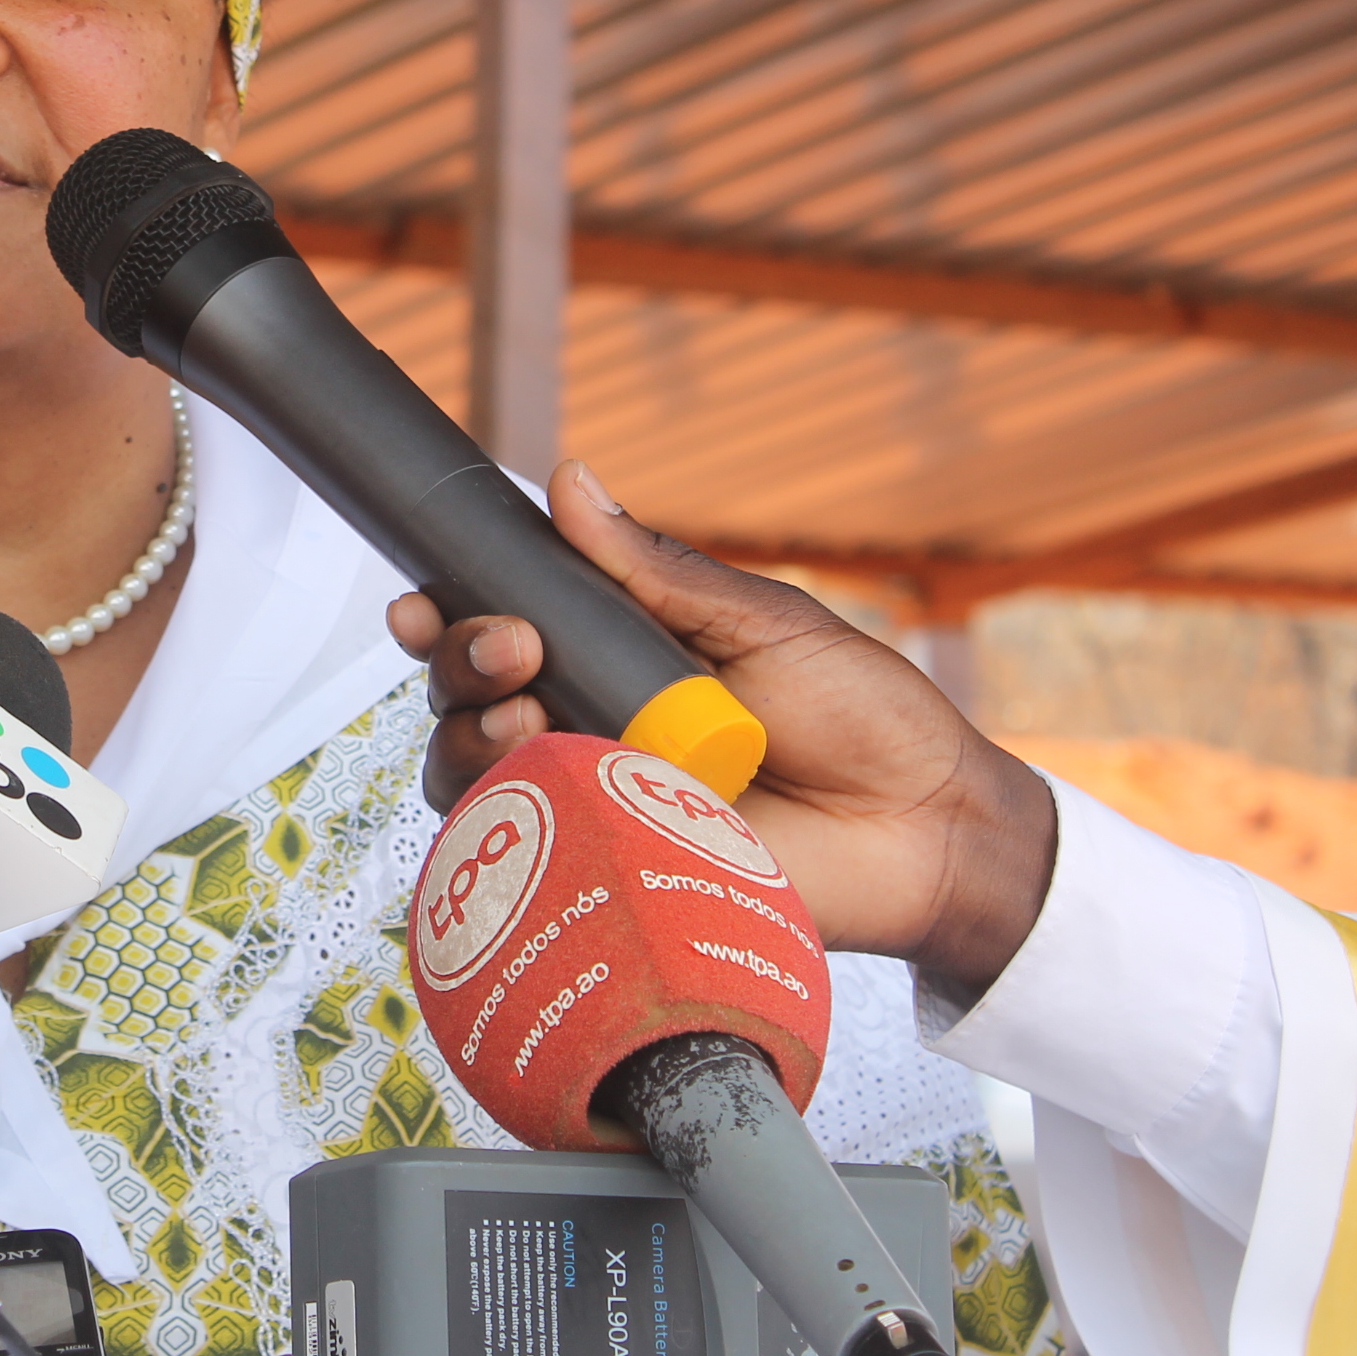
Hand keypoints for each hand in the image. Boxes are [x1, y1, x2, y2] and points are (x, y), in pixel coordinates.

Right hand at [389, 461, 1057, 1000]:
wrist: (929, 828)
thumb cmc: (863, 718)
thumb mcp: (762, 622)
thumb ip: (657, 570)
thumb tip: (570, 481)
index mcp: (613, 658)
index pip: (499, 630)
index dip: (447, 616)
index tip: (427, 600)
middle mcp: (586, 728)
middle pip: (464, 698)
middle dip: (461, 663)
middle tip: (513, 646)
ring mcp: (593, 804)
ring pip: (471, 774)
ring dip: (472, 735)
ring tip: (528, 718)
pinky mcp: (611, 873)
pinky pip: (525, 857)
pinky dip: (510, 820)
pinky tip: (545, 790)